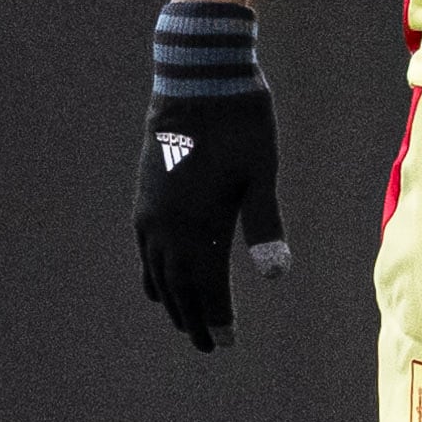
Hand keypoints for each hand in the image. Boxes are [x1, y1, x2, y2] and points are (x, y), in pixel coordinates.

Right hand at [134, 5, 287, 348]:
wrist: (197, 77)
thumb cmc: (240, 124)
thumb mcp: (261, 174)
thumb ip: (265, 226)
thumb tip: (277, 276)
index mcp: (198, 225)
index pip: (206, 287)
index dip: (216, 318)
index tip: (226, 344)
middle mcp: (167, 226)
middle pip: (179, 286)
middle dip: (193, 317)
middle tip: (206, 344)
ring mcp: (150, 211)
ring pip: (157, 270)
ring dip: (171, 299)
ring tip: (183, 321)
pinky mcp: (144, 195)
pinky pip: (144, 248)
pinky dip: (151, 271)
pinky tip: (156, 281)